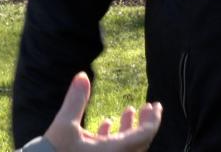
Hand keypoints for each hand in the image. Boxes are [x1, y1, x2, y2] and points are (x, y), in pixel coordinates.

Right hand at [42, 72, 161, 151]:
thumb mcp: (64, 125)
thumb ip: (75, 100)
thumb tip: (82, 75)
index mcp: (113, 151)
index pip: (144, 135)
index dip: (153, 120)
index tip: (156, 105)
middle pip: (140, 142)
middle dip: (144, 122)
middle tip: (148, 106)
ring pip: (127, 146)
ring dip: (129, 127)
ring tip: (128, 110)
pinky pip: (113, 150)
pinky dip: (113, 136)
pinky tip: (106, 122)